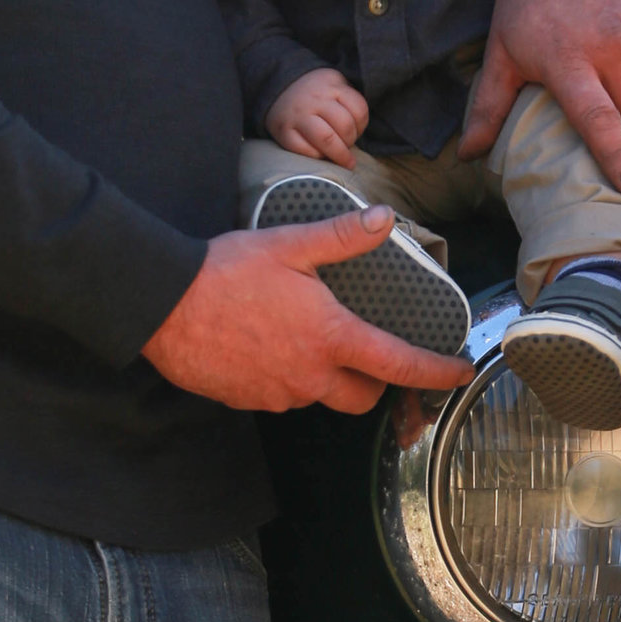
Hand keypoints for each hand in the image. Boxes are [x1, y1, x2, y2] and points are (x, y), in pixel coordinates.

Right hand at [142, 208, 472, 414]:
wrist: (162, 304)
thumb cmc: (225, 271)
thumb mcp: (288, 245)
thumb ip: (341, 238)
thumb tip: (383, 220)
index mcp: (330, 336)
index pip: (399, 365)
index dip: (435, 372)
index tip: (457, 374)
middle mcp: (310, 375)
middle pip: (364, 398)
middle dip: (374, 383)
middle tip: (367, 355)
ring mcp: (279, 393)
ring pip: (321, 398)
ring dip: (327, 378)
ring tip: (305, 341)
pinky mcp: (249, 401)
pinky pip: (284, 398)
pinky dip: (288, 380)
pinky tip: (269, 351)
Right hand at [268, 67, 369, 161]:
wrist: (276, 86)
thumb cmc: (315, 92)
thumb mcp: (334, 84)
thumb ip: (349, 101)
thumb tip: (361, 132)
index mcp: (332, 86)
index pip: (359, 110)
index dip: (362, 126)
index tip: (357, 132)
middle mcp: (314, 99)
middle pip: (345, 126)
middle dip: (350, 142)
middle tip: (348, 148)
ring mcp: (298, 115)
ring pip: (326, 139)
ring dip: (339, 154)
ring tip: (342, 160)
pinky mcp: (283, 131)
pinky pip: (305, 151)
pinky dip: (317, 157)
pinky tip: (320, 154)